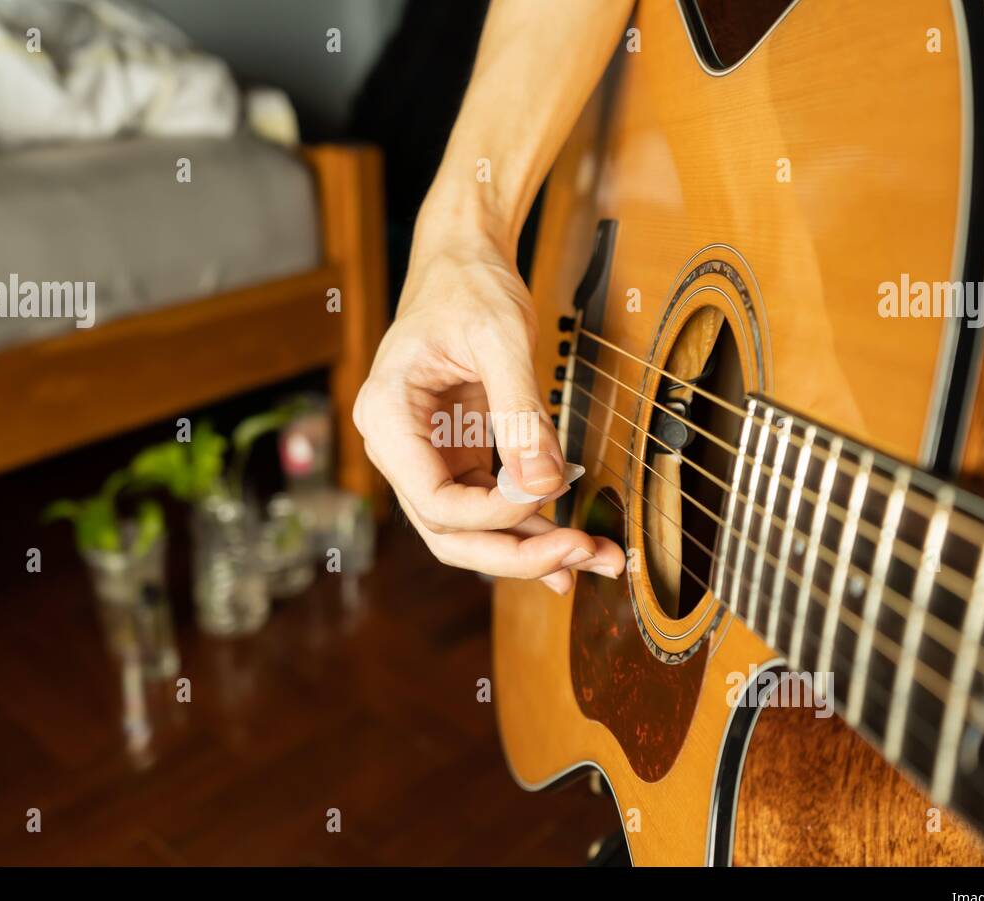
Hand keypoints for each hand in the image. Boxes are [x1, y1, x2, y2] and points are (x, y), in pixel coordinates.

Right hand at [352, 237, 624, 592]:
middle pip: (449, 533)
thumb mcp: (499, 337)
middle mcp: (398, 447)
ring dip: (531, 549)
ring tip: (596, 557)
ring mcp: (426, 456)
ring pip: (472, 530)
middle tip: (581, 556)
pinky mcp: (458, 457)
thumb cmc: (468, 286)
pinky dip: (532, 525)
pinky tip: (573, 542)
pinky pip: (491, 506)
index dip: (494, 515)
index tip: (549, 496)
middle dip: (517, 553)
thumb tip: (546, 482)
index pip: (435, 501)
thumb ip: (521, 413)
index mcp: (388, 416)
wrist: (463, 261)